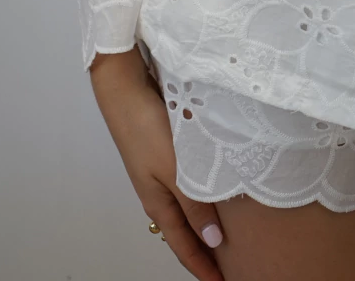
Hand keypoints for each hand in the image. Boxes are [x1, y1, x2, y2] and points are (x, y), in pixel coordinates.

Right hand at [89, 47, 225, 280]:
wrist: (126, 91)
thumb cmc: (147, 130)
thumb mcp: (175, 171)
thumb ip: (195, 205)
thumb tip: (214, 241)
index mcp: (158, 204)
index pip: (184, 247)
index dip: (203, 267)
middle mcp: (159, 194)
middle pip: (185, 232)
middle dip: (205, 252)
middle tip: (229, 266)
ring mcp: (161, 174)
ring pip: (187, 209)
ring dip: (204, 225)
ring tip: (227, 235)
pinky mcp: (166, 154)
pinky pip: (188, 187)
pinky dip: (202, 199)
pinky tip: (216, 192)